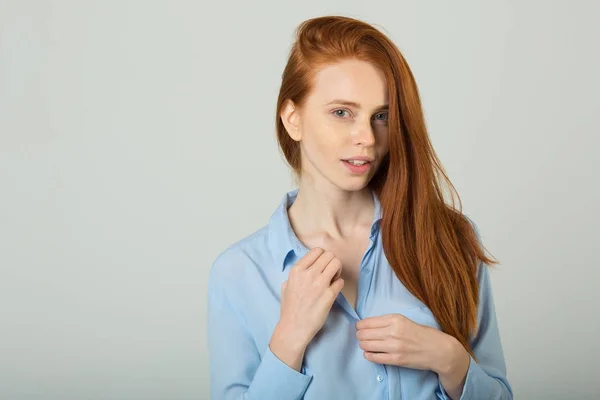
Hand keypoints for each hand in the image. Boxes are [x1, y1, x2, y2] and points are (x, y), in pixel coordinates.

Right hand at [269, 248, 343, 369]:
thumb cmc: (289, 308)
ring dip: (337, 270)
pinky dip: (339, 284)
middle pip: (329, 255)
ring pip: (337, 264)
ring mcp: (319, 284)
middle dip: (332, 262)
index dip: (323, 256)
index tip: (322, 265)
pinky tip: (333, 291)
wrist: (294, 328)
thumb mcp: (286, 286)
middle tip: (330, 272)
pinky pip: (341, 281)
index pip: (317, 251)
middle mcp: (308, 274)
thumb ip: (295, 275)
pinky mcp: (329, 295)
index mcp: (297, 270)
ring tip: (333, 279)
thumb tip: (306, 268)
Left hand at [355, 313, 464, 373]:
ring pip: (366, 345)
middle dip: (360, 336)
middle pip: (363, 334)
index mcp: (395, 319)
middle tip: (363, 337)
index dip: (360, 326)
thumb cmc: (421, 333)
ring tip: (367, 345)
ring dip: (364, 346)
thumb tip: (366, 325)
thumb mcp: (404, 320)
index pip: (366, 322)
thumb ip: (387, 322)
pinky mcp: (396, 359)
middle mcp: (393, 331)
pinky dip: (369, 356)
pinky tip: (370, 354)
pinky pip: (374, 358)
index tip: (360, 328)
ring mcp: (394, 346)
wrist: (438, 350)